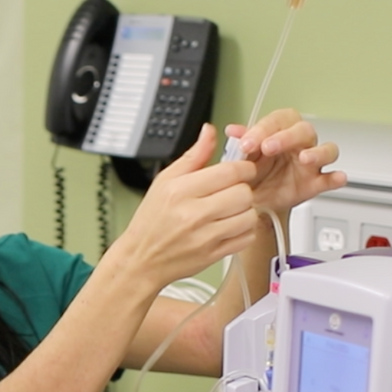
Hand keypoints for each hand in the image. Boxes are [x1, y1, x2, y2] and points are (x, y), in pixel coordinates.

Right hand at [106, 124, 262, 291]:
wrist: (142, 260)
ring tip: (231, 210)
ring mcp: (205, 236)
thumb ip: (193, 156)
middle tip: (232, 191)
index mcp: (181, 190)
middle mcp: (194, 214)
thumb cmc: (151, 220)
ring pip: (249, 215)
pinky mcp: (214, 254)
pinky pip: (246, 238)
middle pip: (243, 193)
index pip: (230, 172)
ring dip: (245, 210)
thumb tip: (209, 131)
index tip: (241, 170)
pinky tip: (230, 226)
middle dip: (243, 189)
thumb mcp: (165, 181)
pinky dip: (244, 231)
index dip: (243, 167)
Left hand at [225, 110, 345, 214]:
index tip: (246, 143)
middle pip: (304, 130)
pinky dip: (336, 178)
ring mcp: (311, 163)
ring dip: (318, 152)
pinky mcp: (316, 183)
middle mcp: (299, 144)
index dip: (262, 129)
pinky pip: (331, 178)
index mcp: (280, 131)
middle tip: (268, 147)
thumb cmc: (253, 173)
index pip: (277, 120)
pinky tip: (337, 178)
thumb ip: (242, 141)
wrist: (255, 201)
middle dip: (287, 137)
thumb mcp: (243, 157)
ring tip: (305, 158)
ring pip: (327, 149)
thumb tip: (232, 130)